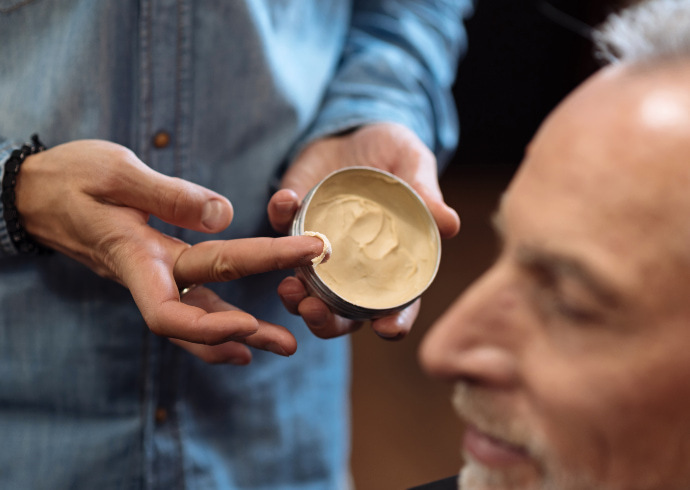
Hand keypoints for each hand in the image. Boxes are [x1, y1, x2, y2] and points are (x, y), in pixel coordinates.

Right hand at [16, 139, 325, 362]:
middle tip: (292, 343)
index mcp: (133, 257)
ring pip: (196, 319)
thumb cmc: (70, 178)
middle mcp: (144, 276)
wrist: (36, 193)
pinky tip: (246, 329)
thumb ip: (170, 195)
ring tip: (283, 345)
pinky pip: (190, 303)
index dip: (215, 322)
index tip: (256, 316)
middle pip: (197, 316)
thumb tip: (225, 215)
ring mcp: (150, 277)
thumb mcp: (116, 172)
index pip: (174, 308)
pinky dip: (218, 320)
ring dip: (240, 335)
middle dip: (247, 330)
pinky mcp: (155, 269)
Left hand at [267, 122, 459, 339]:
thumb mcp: (414, 167)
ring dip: (294, 294)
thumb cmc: (394, 155)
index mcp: (388, 263)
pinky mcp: (291, 221)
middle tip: (314, 310)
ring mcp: (317, 248)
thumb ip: (426, 194)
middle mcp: (350, 265)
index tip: (386, 329)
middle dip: (326, 320)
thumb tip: (451, 224)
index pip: (394, 306)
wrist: (355, 129)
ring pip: (304, 288)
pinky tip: (287, 201)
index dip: (394, 323)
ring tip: (289, 286)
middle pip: (340, 312)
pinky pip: (279, 226)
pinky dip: (280, 216)